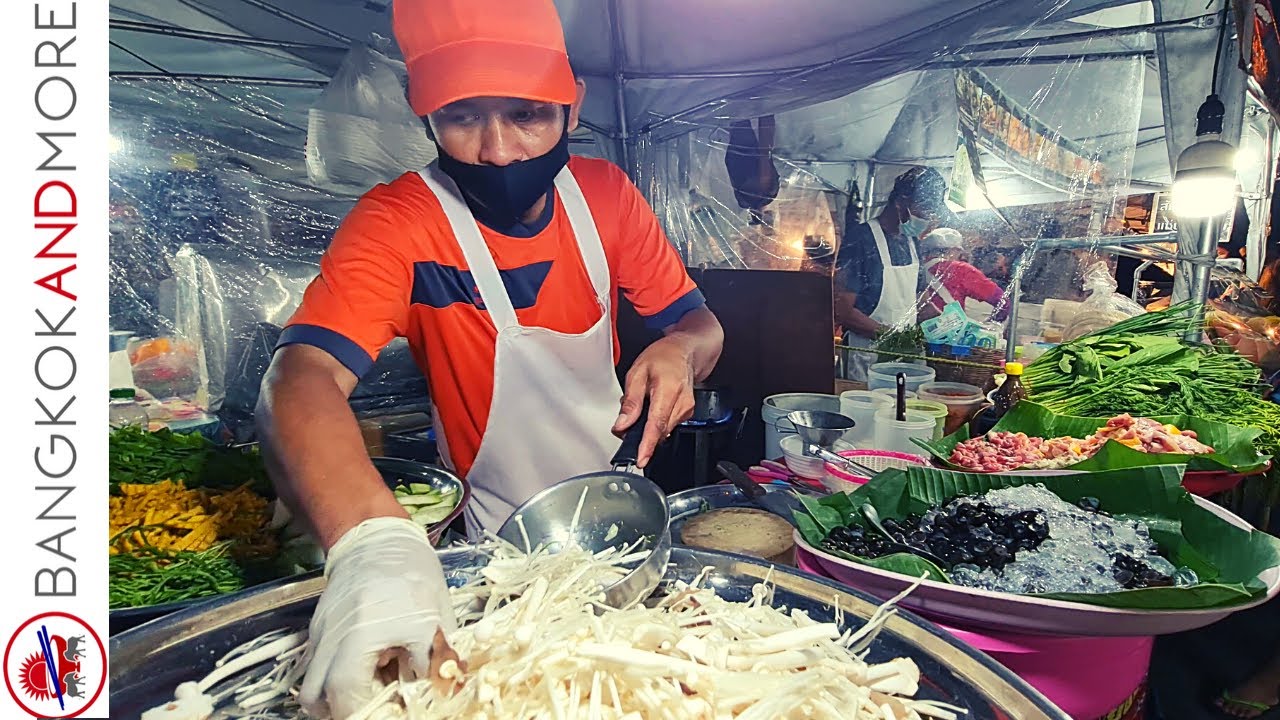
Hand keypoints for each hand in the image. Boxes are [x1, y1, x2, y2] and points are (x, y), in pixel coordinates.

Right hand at [300, 517, 456, 719]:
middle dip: (350, 709)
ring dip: (334, 702)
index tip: (394, 710)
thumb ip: (439, 657)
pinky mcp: (316, 630)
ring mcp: (322, 632)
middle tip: (378, 707)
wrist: (377, 539)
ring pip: (312, 688)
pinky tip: (362, 670)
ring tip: (365, 694)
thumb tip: (446, 691)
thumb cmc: (413, 574)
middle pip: (325, 696)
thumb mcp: (436, 615)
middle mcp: (337, 634)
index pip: (351, 691)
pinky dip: (332, 682)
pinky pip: (314, 669)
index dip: (371, 711)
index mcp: (368, 629)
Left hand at [613, 337, 695, 467]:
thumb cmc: (663, 357)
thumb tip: (622, 425)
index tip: (640, 459)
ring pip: (663, 431)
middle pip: (659, 431)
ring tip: (642, 405)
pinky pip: (667, 426)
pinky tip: (653, 407)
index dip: (647, 445)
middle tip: (626, 420)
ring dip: (647, 427)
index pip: (657, 425)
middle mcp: (682, 403)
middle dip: (640, 434)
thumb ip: (630, 401)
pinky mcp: (687, 414)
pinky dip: (656, 422)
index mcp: (669, 390)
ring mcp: (687, 410)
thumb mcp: (637, 372)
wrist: (684, 352)